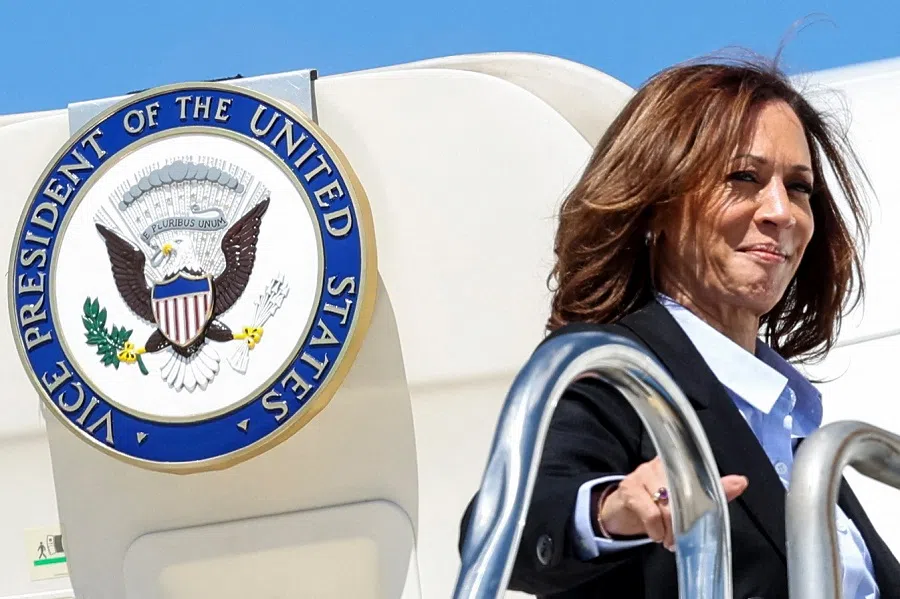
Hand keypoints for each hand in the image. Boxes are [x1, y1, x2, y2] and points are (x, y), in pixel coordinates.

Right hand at [596, 457, 747, 550]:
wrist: (621, 509)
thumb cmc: (657, 503)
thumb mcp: (685, 499)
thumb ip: (713, 491)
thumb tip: (742, 481)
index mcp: (677, 463)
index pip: (698, 471)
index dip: (708, 491)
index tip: (719, 501)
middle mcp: (659, 464)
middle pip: (683, 494)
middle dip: (685, 523)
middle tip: (683, 539)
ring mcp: (642, 474)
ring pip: (667, 505)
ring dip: (670, 530)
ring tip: (669, 540)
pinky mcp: (629, 489)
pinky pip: (650, 512)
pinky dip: (656, 529)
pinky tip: (656, 535)